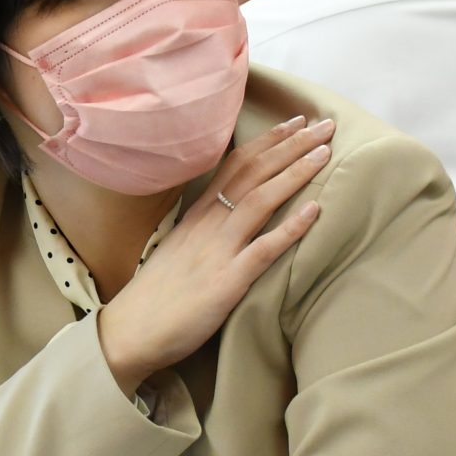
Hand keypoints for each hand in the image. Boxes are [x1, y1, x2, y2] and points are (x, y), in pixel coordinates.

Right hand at [96, 115, 332, 390]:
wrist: (130, 331)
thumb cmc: (155, 297)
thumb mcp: (178, 250)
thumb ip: (203, 231)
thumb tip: (228, 218)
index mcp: (196, 215)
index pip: (235, 166)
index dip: (268, 141)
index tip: (294, 123)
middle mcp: (207, 224)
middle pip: (253, 173)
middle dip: (291, 145)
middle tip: (324, 124)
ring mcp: (217, 250)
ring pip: (260, 200)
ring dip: (295, 172)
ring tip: (325, 152)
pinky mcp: (226, 281)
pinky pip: (263, 249)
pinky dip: (291, 227)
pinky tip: (316, 210)